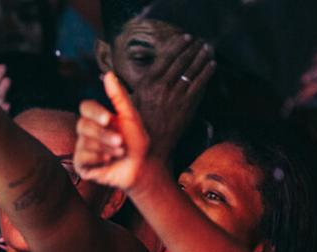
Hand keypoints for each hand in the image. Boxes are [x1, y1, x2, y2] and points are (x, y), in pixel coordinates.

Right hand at [74, 72, 150, 191]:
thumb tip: (108, 74)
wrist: (140, 167)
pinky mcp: (81, 164)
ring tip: (119, 152)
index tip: (108, 119)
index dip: (95, 112)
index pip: (85, 107)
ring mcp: (83, 148)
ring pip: (85, 142)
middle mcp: (87, 131)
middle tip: (121, 141)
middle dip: (104, 134)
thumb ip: (118, 96)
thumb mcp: (130, 117)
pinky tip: (107, 161)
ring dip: (106, 148)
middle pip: (83, 125)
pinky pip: (82, 157)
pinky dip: (98, 158)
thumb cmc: (136, 143)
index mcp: (97, 118)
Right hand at [131, 35, 214, 159]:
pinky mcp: (188, 106)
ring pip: (193, 70)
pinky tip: (212, 65)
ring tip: (207, 49)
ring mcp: (177, 96)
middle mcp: (163, 87)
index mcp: (147, 83)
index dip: (177, 45)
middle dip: (193, 48)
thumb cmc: (134, 126)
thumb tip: (105, 75)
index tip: (184, 37)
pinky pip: (200, 84)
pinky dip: (207, 72)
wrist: (149, 149)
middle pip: (182, 61)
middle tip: (199, 41)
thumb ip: (120, 88)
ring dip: (202, 57)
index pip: (166, 57)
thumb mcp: (125, 104)